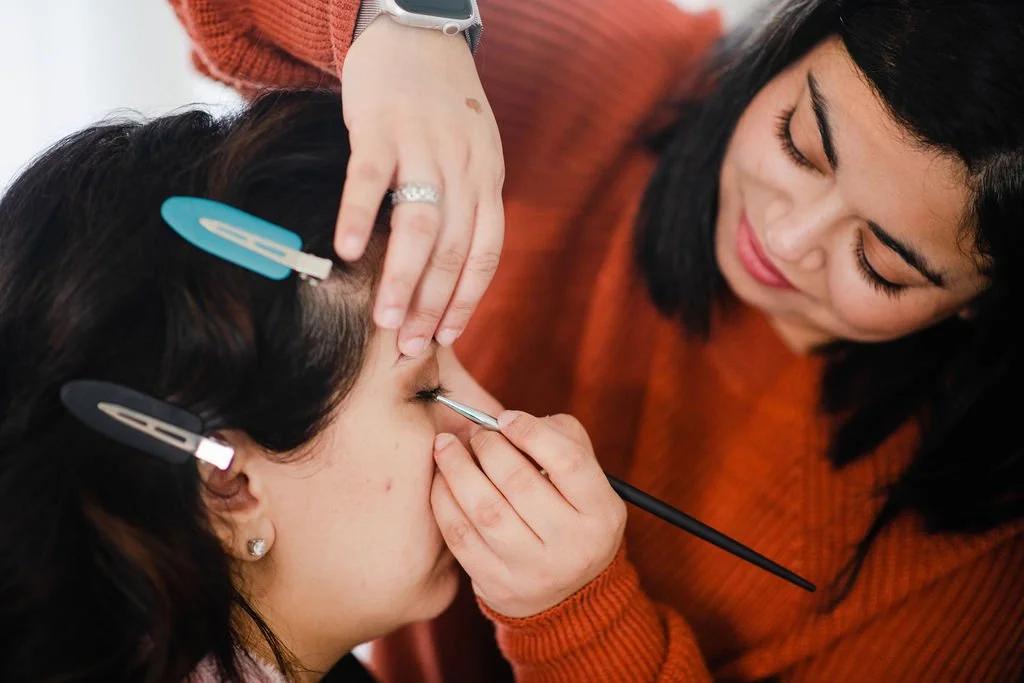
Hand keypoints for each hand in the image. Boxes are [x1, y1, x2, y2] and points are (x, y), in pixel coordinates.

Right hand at [339, 17, 504, 356]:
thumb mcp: (472, 152)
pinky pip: (370, 179)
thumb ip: (466, 201)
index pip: (485, 252)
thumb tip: (450, 264)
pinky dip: (357, 217)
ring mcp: (424, 146)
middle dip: (433, 305)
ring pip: (419, 224)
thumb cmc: (442, 105)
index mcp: (486, 177)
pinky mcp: (381, 126)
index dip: (467, 299)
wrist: (418, 32)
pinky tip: (345, 254)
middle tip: (411, 347)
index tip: (449, 338)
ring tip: (385, 321)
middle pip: (453, 248)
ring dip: (403, 278)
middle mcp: (464, 166)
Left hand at [431, 411, 626, 617]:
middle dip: (489, 448)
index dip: (531, 432)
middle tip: (475, 433)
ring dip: (457, 469)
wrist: (567, 595)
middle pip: (520, 483)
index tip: (505, 418)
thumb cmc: (571, 514)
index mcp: (602, 512)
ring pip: (485, 510)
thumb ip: (561, 438)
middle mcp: (573, 546)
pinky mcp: (498, 586)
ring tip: (446, 446)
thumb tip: (510, 422)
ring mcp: (534, 571)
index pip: (568, 462)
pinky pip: (461, 537)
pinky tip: (441, 479)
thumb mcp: (587, 481)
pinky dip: (444, 501)